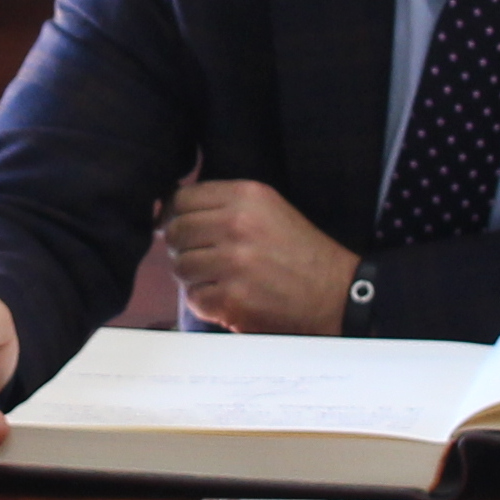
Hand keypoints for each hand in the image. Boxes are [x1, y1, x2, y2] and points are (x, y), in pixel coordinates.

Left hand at [165, 178, 360, 334]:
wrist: (336, 294)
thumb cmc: (299, 252)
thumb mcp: (267, 210)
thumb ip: (222, 205)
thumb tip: (163, 211)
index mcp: (246, 196)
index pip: (182, 198)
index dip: (174, 216)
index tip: (182, 229)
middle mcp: (237, 225)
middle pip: (176, 232)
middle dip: (183, 248)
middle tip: (204, 259)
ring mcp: (234, 263)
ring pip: (180, 267)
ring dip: (194, 277)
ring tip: (220, 279)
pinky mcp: (233, 299)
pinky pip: (194, 298)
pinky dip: (206, 302)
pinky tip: (229, 298)